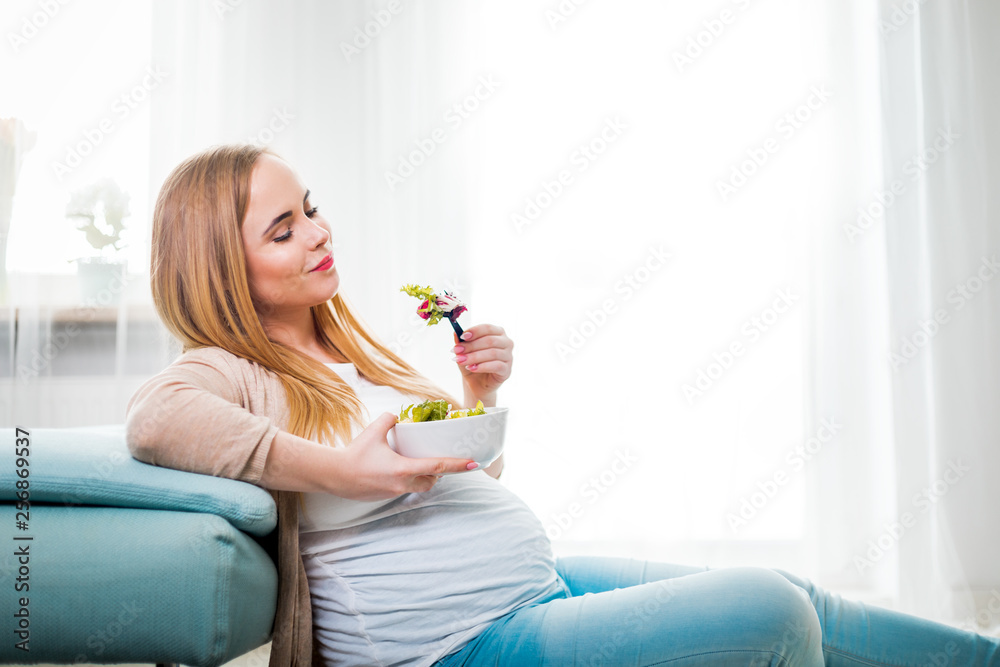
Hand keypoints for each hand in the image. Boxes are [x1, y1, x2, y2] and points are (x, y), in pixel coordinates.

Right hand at [336, 412, 475, 499]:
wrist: (334, 475)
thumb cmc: (354, 453)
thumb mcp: (374, 430)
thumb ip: (390, 419)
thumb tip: (398, 416)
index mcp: (404, 468)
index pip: (438, 466)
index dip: (457, 465)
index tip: (473, 463)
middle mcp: (402, 484)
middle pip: (432, 481)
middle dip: (439, 473)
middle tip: (441, 460)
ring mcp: (394, 492)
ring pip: (418, 487)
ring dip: (424, 477)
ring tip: (421, 463)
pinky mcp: (385, 496)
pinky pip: (404, 489)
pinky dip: (408, 480)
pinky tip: (399, 469)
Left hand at [452, 323, 512, 402]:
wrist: (476, 383)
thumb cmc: (472, 363)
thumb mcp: (464, 352)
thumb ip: (461, 343)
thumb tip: (455, 333)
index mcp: (497, 333)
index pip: (487, 328)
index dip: (475, 331)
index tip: (462, 336)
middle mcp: (506, 342)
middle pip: (490, 340)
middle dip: (471, 345)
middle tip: (457, 350)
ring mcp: (509, 357)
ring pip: (493, 353)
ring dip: (474, 357)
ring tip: (461, 360)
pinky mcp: (507, 370)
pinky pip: (496, 366)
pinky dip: (482, 366)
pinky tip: (472, 368)